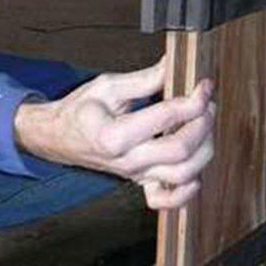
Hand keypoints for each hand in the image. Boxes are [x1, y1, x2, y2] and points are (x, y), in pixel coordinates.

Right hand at [14, 57, 215, 209]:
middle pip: (181, 149)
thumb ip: (145, 79)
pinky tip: (194, 170)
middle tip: (207, 104)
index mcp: (114, 135)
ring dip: (203, 150)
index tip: (204, 86)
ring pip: (183, 175)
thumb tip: (174, 65)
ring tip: (203, 126)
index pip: (167, 117)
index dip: (194, 100)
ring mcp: (135, 176)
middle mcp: (127, 161)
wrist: (58, 137)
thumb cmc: (80, 111)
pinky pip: (167, 201)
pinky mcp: (139, 183)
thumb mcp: (108, 86)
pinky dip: (187, 192)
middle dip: (203, 123)